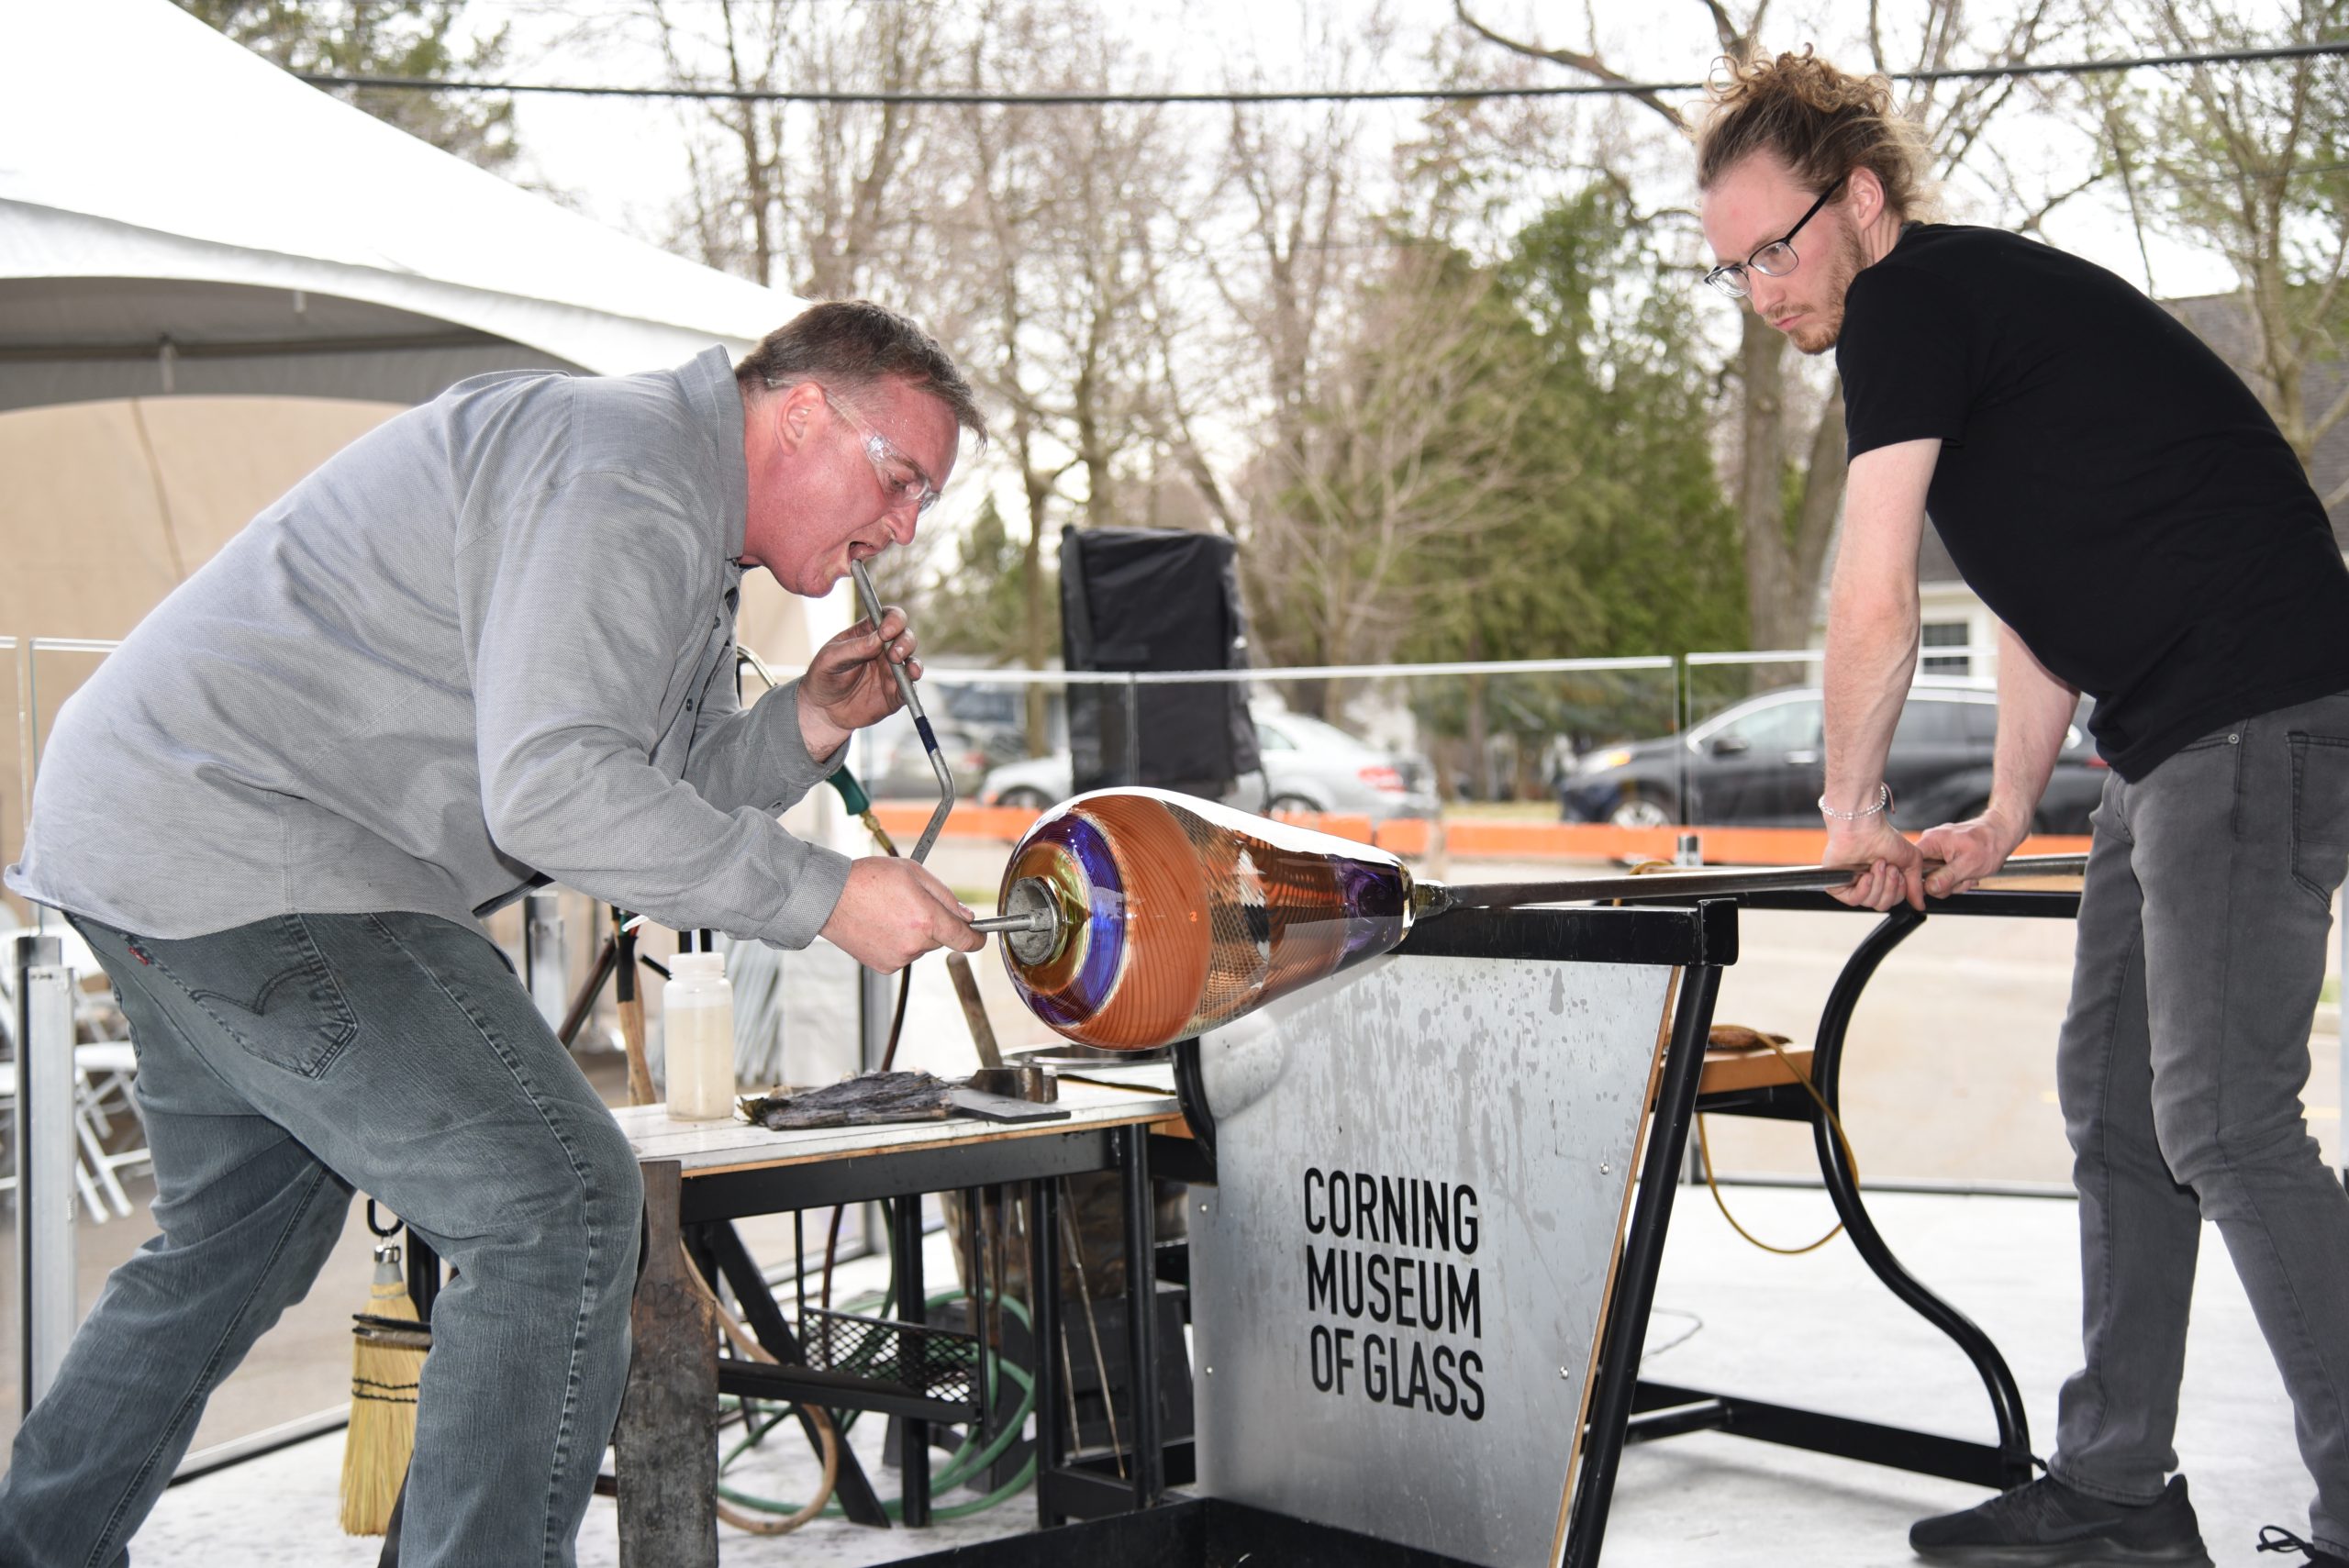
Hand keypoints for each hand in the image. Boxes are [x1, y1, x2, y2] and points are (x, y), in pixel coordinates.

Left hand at [799, 607, 919, 757]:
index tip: (886, 631)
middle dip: (905, 642)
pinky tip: (907, 685)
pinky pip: (909, 689)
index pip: (889, 617)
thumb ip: (854, 648)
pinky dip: (911, 686)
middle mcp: (884, 650)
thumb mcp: (830, 659)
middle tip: (893, 654)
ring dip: (913, 663)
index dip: (894, 620)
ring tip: (906, 668)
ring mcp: (891, 672)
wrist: (823, 710)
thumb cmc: (824, 677)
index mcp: (868, 634)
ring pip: (913, 661)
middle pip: (906, 637)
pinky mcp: (894, 694)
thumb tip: (878, 638)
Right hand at [818, 856, 984, 972]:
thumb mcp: (913, 873)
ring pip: (921, 946)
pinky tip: (880, 926)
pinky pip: (903, 954)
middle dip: (934, 923)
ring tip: (888, 913)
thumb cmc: (869, 879)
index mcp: (927, 919)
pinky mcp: (885, 966)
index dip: (977, 938)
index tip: (980, 936)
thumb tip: (966, 916)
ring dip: (914, 933)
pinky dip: (898, 943)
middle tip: (910, 904)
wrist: (829, 898)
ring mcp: (899, 958)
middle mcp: (915, 943)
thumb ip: (945, 896)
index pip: (966, 940)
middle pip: (941, 939)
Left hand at [1823, 813, 1925, 910]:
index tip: (1899, 872)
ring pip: (1870, 902)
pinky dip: (1863, 889)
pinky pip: (1853, 901)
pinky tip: (1866, 876)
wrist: (1862, 827)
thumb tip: (1920, 905)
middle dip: (1890, 887)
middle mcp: (1867, 884)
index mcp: (1882, 880)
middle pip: (1882, 905)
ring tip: (1877, 864)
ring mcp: (1852, 885)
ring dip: (1878, 883)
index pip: (1893, 901)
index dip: (1899, 890)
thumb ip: (1915, 885)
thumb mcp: (1910, 860)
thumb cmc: (1883, 837)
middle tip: (1889, 868)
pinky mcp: (1837, 885)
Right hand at [1915, 803, 2028, 899]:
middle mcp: (1930, 842)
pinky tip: (1967, 873)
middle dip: (1943, 883)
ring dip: (1952, 882)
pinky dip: (1955, 876)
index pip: (1910, 865)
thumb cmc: (1990, 844)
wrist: (2002, 833)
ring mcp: (1937, 848)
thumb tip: (1928, 888)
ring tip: (1968, 875)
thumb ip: (1947, 877)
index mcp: (1931, 841)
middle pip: (1922, 874)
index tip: (1935, 889)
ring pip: (1934, 876)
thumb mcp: (1969, 865)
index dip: (1918, 881)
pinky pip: (1942, 871)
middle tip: (1961, 880)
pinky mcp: (1944, 853)